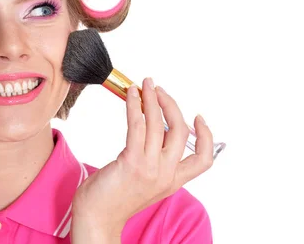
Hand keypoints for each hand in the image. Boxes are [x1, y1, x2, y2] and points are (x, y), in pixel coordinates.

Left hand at [71, 78, 214, 238]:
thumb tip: (148, 130)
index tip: (198, 117)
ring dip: (153, 98)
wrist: (97, 219)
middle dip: (171, 104)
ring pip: (160, 124)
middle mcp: (166, 175)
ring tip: (145, 84)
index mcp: (173, 182)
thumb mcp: (142, 182)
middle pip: (181, 131)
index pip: (204, 160)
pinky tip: (131, 94)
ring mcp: (150, 168)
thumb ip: (151, 162)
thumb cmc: (112, 198)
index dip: (207, 136)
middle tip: (158, 90)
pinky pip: (138, 125)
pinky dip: (135, 105)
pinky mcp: (131, 162)